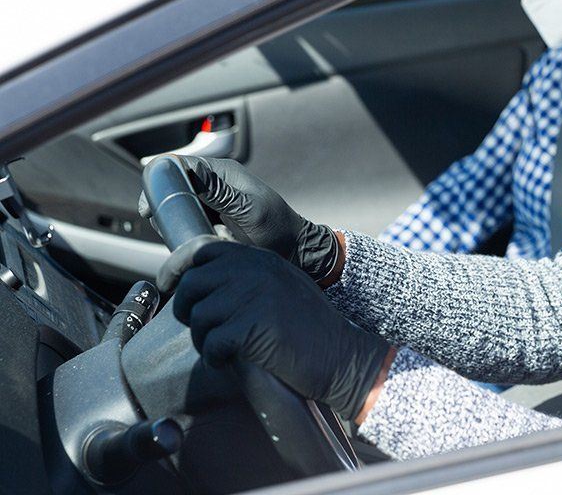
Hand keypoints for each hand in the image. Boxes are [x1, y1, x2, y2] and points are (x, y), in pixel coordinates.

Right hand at [139, 156, 339, 281]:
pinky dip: (181, 224)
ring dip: (172, 215)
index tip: (152, 205)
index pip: (182, 164)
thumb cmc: (276, 230)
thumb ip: (220, 193)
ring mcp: (214, 199)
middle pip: (175, 182)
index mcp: (224, 172)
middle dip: (163, 200)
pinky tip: (183, 238)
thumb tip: (191, 172)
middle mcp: (216, 181)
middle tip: (160, 223)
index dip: (162, 180)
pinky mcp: (213, 215)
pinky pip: (188, 215)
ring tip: (175, 233)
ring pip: (179, 200)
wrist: (294, 250)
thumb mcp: (248, 211)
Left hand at [173, 242, 390, 420]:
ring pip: (198, 316)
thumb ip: (245, 276)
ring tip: (226, 348)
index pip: (201, 250)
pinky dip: (216, 357)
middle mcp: (254, 270)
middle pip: (191, 284)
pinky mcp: (251, 327)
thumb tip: (197, 281)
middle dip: (187, 310)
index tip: (170, 287)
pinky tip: (232, 360)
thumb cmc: (309, 326)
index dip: (177, 269)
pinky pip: (211, 343)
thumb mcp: (278, 285)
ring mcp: (252, 296)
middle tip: (204, 329)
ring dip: (204, 339)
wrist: (341, 354)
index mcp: (259, 257)